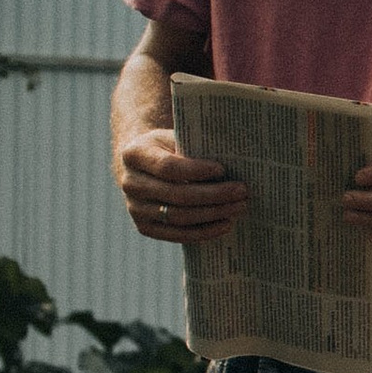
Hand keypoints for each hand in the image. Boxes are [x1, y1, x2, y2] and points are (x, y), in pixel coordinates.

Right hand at [115, 125, 246, 243]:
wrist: (143, 166)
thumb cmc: (167, 148)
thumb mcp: (174, 138)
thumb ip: (193, 147)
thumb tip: (231, 161)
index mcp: (134, 154)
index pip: (167, 167)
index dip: (196, 170)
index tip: (222, 169)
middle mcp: (130, 183)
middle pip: (176, 195)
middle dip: (213, 195)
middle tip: (241, 191)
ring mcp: (135, 208)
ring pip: (179, 217)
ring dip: (213, 214)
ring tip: (239, 206)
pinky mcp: (145, 227)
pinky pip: (177, 234)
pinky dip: (204, 231)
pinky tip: (225, 223)